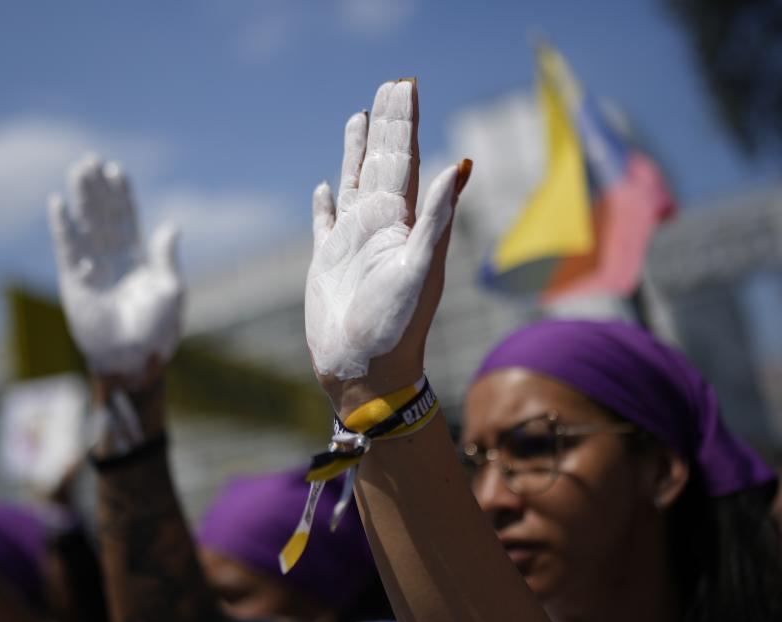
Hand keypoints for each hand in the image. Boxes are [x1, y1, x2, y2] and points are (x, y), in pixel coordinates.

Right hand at [48, 153, 182, 381]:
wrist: (132, 358)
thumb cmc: (157, 330)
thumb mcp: (170, 290)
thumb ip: (167, 257)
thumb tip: (171, 225)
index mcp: (138, 262)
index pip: (128, 220)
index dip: (122, 196)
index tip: (116, 170)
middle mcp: (114, 261)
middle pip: (104, 216)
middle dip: (98, 189)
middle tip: (89, 160)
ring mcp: (93, 269)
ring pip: (86, 225)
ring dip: (82, 198)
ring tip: (77, 170)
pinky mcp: (75, 281)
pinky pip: (68, 248)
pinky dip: (64, 226)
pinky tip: (59, 202)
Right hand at [305, 79, 470, 411]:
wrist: (365, 371)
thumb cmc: (397, 327)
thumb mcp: (421, 269)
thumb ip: (437, 218)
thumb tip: (460, 166)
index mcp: (400, 222)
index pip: (403, 160)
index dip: (403, 123)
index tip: (404, 86)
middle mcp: (378, 225)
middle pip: (380, 161)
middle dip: (384, 124)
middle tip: (389, 85)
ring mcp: (351, 242)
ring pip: (352, 183)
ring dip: (355, 150)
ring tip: (358, 116)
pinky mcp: (326, 261)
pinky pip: (324, 222)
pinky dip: (324, 202)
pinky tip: (324, 186)